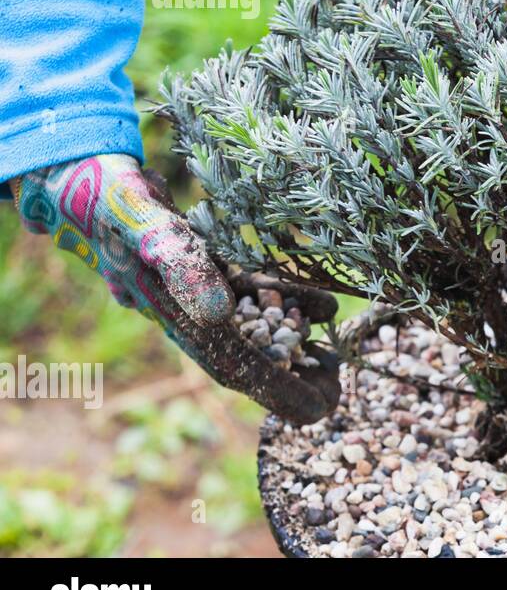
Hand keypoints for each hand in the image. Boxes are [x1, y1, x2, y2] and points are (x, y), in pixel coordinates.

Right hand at [12, 154, 339, 422]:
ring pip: (257, 328)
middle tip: (336, 392)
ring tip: (333, 358)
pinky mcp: (209, 267)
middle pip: (251, 356)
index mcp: (176, 315)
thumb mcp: (144, 226)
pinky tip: (324, 304)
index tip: (317, 410)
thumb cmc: (115, 203)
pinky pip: (255, 294)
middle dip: (292, 377)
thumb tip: (219, 314)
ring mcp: (200, 292)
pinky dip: (288, 301)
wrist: (87, 180)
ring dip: (294, 344)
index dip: (277, 389)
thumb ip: (181, 267)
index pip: (234, 364)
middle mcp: (191, 311)